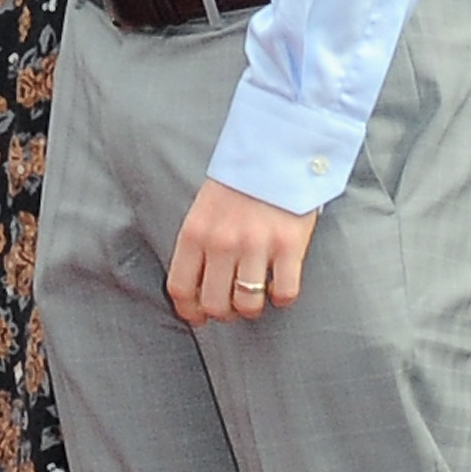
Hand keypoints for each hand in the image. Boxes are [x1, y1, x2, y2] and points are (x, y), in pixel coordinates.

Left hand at [166, 177, 314, 327]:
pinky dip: (282, 298)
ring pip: (248, 304)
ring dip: (251, 310)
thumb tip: (194, 287)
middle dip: (222, 314)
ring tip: (255, 300)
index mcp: (194, 233)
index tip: (198, 317)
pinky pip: (285, 292)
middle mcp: (222, 243)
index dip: (188, 311)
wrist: (277, 153)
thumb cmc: (238, 186)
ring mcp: (257, 245)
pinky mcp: (290, 246)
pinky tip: (280, 288)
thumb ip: (197, 245)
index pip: (180, 288)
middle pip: (214, 303)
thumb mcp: (202, 211)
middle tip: (231, 309)